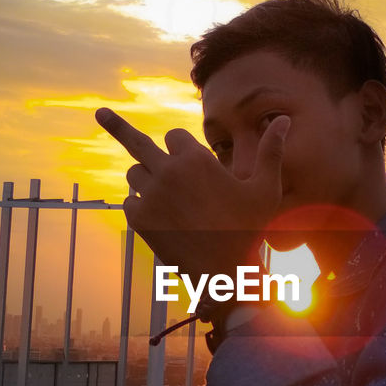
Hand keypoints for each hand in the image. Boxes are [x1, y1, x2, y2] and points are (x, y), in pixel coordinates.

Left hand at [95, 107, 289, 278]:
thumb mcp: (265, 189)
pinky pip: (130, 201)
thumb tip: (286, 118)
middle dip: (118, 126)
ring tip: (166, 199)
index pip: (173, 136)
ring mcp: (151, 195)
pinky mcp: (139, 218)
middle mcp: (169, 172)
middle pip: (136, 142)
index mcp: (196, 159)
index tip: (190, 163)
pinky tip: (160, 219)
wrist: (224, 272)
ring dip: (145, 180)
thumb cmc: (248, 229)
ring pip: (135, 174)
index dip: (181, 148)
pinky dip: (140, 206)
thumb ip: (272, 151)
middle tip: (100, 113)